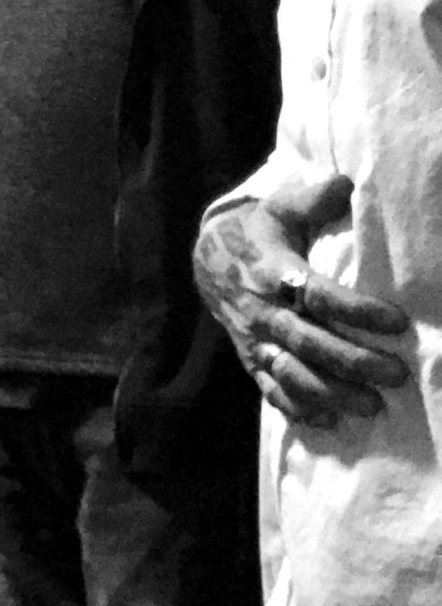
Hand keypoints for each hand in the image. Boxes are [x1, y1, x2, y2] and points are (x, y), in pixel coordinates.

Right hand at [193, 173, 409, 428]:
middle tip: (396, 375)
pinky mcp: (250, 357)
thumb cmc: (257, 231)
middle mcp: (264, 311)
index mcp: (274, 271)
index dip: (358, 311)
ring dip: (332, 393)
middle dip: (353, 362)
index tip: (397, 323)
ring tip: (373, 406)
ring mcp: (254, 339)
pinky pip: (271, 389)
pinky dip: (298, 409)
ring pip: (292, 373)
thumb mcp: (279, 207)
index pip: (320, 296)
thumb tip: (345, 183)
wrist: (208, 258)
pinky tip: (331, 421)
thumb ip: (312, 199)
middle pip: (310, 342)